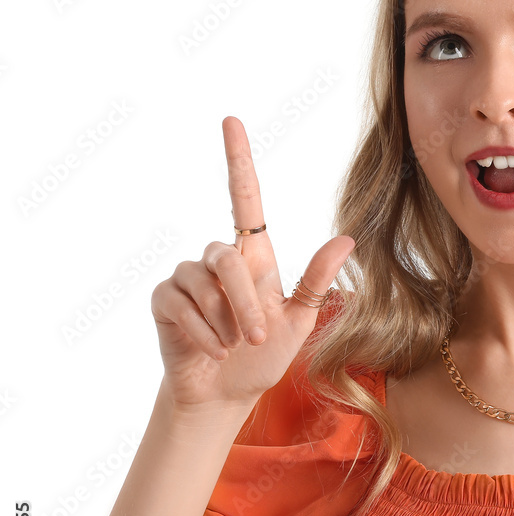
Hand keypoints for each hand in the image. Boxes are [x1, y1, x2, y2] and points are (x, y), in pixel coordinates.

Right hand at [150, 116, 353, 408]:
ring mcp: (188, 278)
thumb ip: (316, 281)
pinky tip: (212, 352)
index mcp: (254, 258)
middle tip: (258, 339)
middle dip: (245, 303)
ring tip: (233, 347)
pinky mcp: (164, 300)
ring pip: (204, 283)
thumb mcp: (299, 320)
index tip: (232, 121)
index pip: (245, 199)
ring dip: (225, 323)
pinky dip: (202, 334)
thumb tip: (347, 238)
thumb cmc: (263, 357)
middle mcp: (218, 260)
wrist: (226, 394)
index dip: (238, 160)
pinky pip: (180, 305)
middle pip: (227, 256)